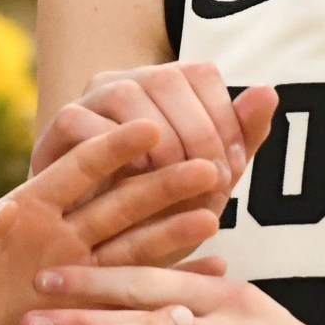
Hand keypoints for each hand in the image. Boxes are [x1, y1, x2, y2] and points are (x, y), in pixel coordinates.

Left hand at [0, 119, 222, 324]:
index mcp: (23, 212)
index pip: (75, 170)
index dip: (112, 147)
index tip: (151, 122)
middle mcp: (57, 243)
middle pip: (119, 204)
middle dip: (163, 184)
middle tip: (212, 166)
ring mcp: (71, 282)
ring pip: (133, 252)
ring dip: (173, 234)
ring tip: (215, 214)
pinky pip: (126, 307)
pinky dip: (164, 295)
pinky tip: (200, 284)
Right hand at [31, 65, 279, 257]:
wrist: (99, 251)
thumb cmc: (159, 210)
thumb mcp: (208, 177)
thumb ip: (240, 136)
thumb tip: (269, 91)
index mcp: (164, 85)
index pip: (200, 73)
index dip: (224, 117)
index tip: (233, 168)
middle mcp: (124, 82)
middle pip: (167, 79)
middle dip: (197, 132)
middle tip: (211, 181)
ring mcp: (86, 101)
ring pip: (127, 95)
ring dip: (160, 140)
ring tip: (176, 181)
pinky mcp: (55, 131)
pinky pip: (82, 124)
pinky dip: (112, 149)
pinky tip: (135, 180)